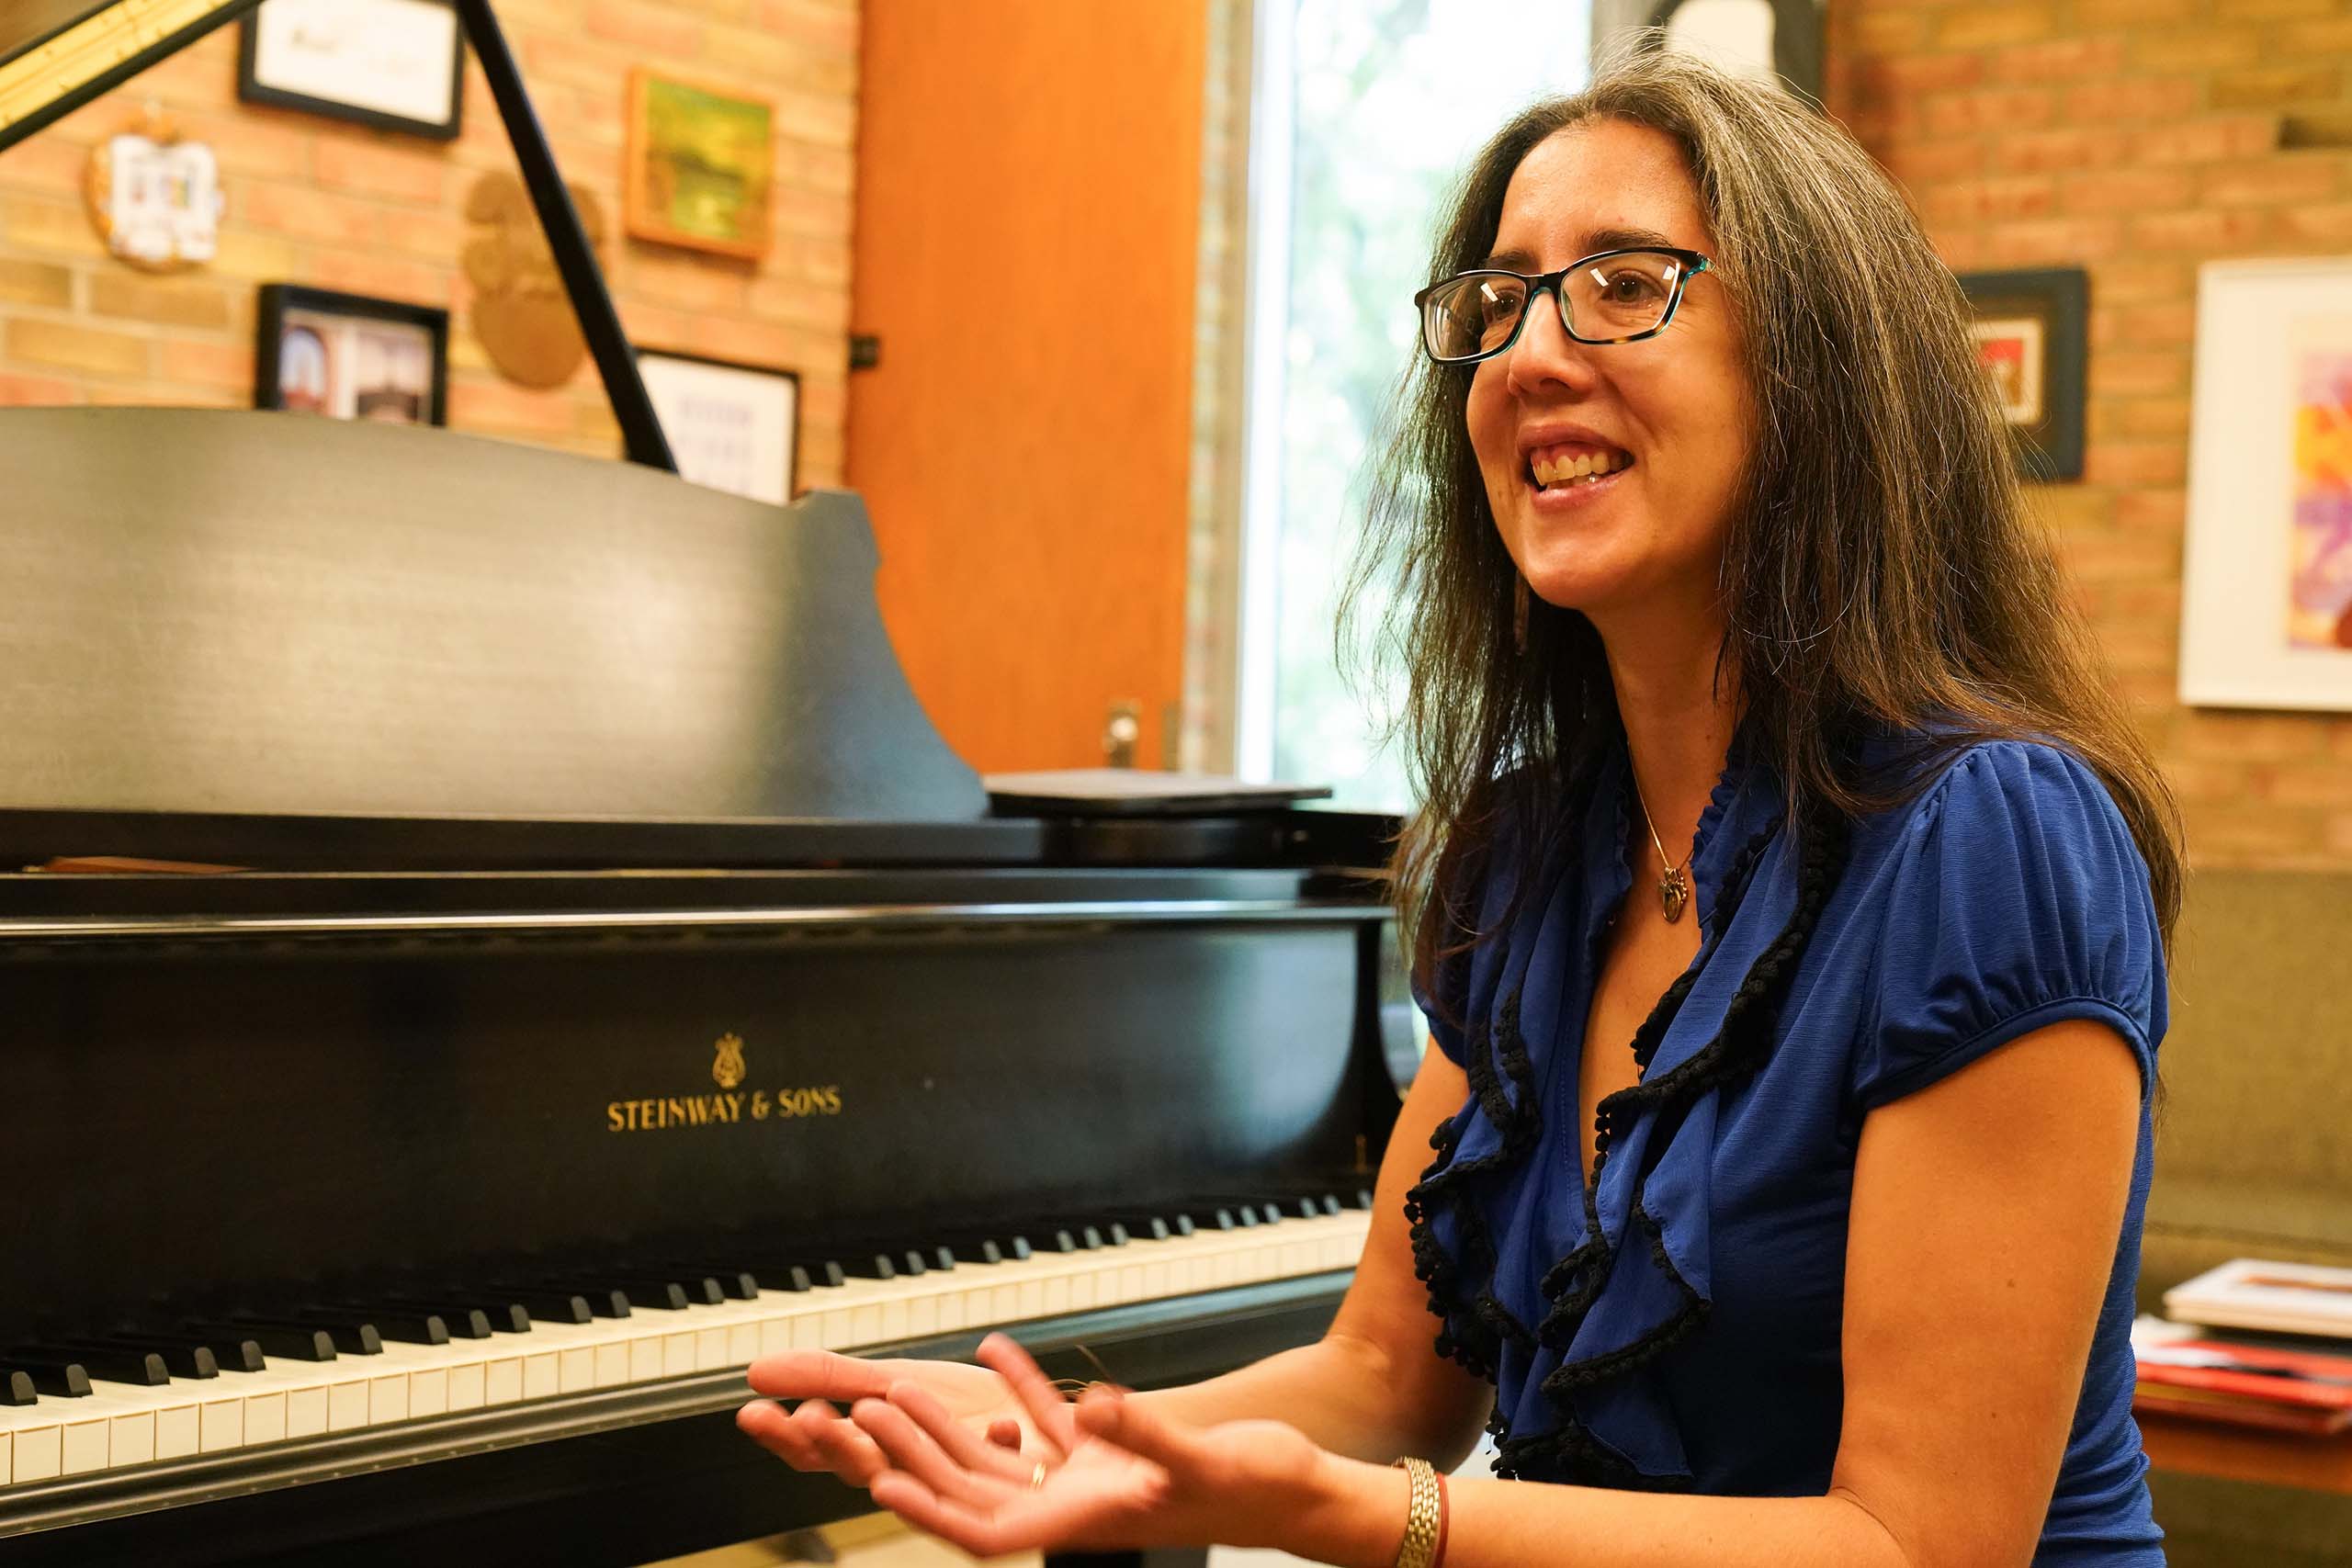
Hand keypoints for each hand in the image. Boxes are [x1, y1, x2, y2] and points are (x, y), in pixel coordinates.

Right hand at [738, 1337, 1072, 1487]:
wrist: (1038, 1423)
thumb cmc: (962, 1412)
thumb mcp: (891, 1381)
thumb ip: (832, 1378)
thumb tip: (754, 1372)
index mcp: (875, 1453)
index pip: (816, 1453)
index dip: (784, 1436)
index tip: (752, 1411)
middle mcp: (909, 1475)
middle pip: (862, 1466)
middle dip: (834, 1443)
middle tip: (809, 1416)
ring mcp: (957, 1485)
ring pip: (923, 1473)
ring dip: (899, 1445)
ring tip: (875, 1409)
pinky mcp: (1010, 1483)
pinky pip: (1006, 1461)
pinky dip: (1002, 1440)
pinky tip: (1000, 1422)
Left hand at [846, 1336, 1333, 1558]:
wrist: (1303, 1491)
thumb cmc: (1259, 1487)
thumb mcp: (1200, 1458)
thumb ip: (1144, 1434)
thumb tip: (1094, 1408)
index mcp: (1087, 1522)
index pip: (988, 1530)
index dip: (932, 1510)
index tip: (883, 1482)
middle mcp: (1077, 1507)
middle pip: (976, 1490)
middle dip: (920, 1457)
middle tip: (872, 1412)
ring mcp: (1091, 1481)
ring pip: (1002, 1456)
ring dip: (953, 1423)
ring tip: (905, 1383)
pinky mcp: (1113, 1452)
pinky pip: (1050, 1423)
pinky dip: (1021, 1388)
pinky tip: (999, 1349)